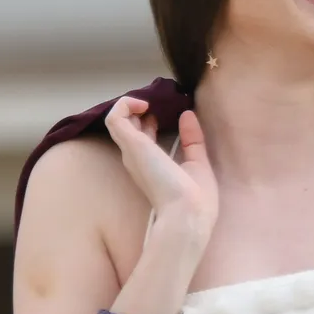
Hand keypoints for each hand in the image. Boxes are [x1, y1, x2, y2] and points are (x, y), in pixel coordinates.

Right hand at [104, 97, 218, 250]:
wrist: (188, 213)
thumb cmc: (196, 198)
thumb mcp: (198, 163)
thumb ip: (192, 140)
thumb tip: (188, 115)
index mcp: (151, 167)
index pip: (142, 139)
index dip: (149, 122)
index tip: (164, 114)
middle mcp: (137, 159)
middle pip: (128, 128)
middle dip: (138, 112)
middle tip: (155, 103)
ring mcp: (131, 151)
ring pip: (117, 120)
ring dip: (129, 105)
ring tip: (148, 101)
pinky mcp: (131, 144)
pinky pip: (115, 116)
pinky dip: (125, 103)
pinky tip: (144, 103)